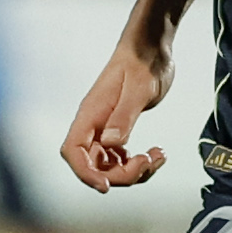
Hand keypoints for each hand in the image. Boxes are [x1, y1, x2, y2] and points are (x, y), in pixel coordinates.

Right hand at [61, 44, 171, 191]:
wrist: (150, 47)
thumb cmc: (142, 62)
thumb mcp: (138, 88)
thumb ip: (123, 116)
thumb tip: (110, 143)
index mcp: (91, 113)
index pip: (73, 151)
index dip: (85, 173)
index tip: (106, 185)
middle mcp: (94, 124)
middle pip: (93, 165)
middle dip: (120, 175)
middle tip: (147, 162)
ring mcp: (105, 128)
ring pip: (110, 165)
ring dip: (134, 171)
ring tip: (158, 156)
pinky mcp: (119, 129)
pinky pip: (121, 158)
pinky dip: (138, 163)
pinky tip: (156, 153)